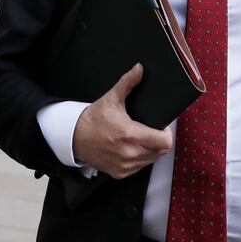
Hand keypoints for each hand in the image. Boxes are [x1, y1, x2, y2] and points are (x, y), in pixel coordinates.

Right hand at [72, 64, 173, 178]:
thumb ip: (128, 83)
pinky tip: (131, 149)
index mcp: (130, 134)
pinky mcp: (120, 173)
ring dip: (150, 151)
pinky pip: (139, 167)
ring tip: (141, 139)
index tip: (159, 127)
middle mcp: (129, 153)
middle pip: (161, 151)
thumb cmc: (94, 118)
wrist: (75, 137)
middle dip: (159, 141)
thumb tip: (139, 69)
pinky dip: (139, 159)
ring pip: (151, 160)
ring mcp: (125, 165)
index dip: (166, 133)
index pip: (165, 142)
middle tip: (151, 131)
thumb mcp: (111, 99)